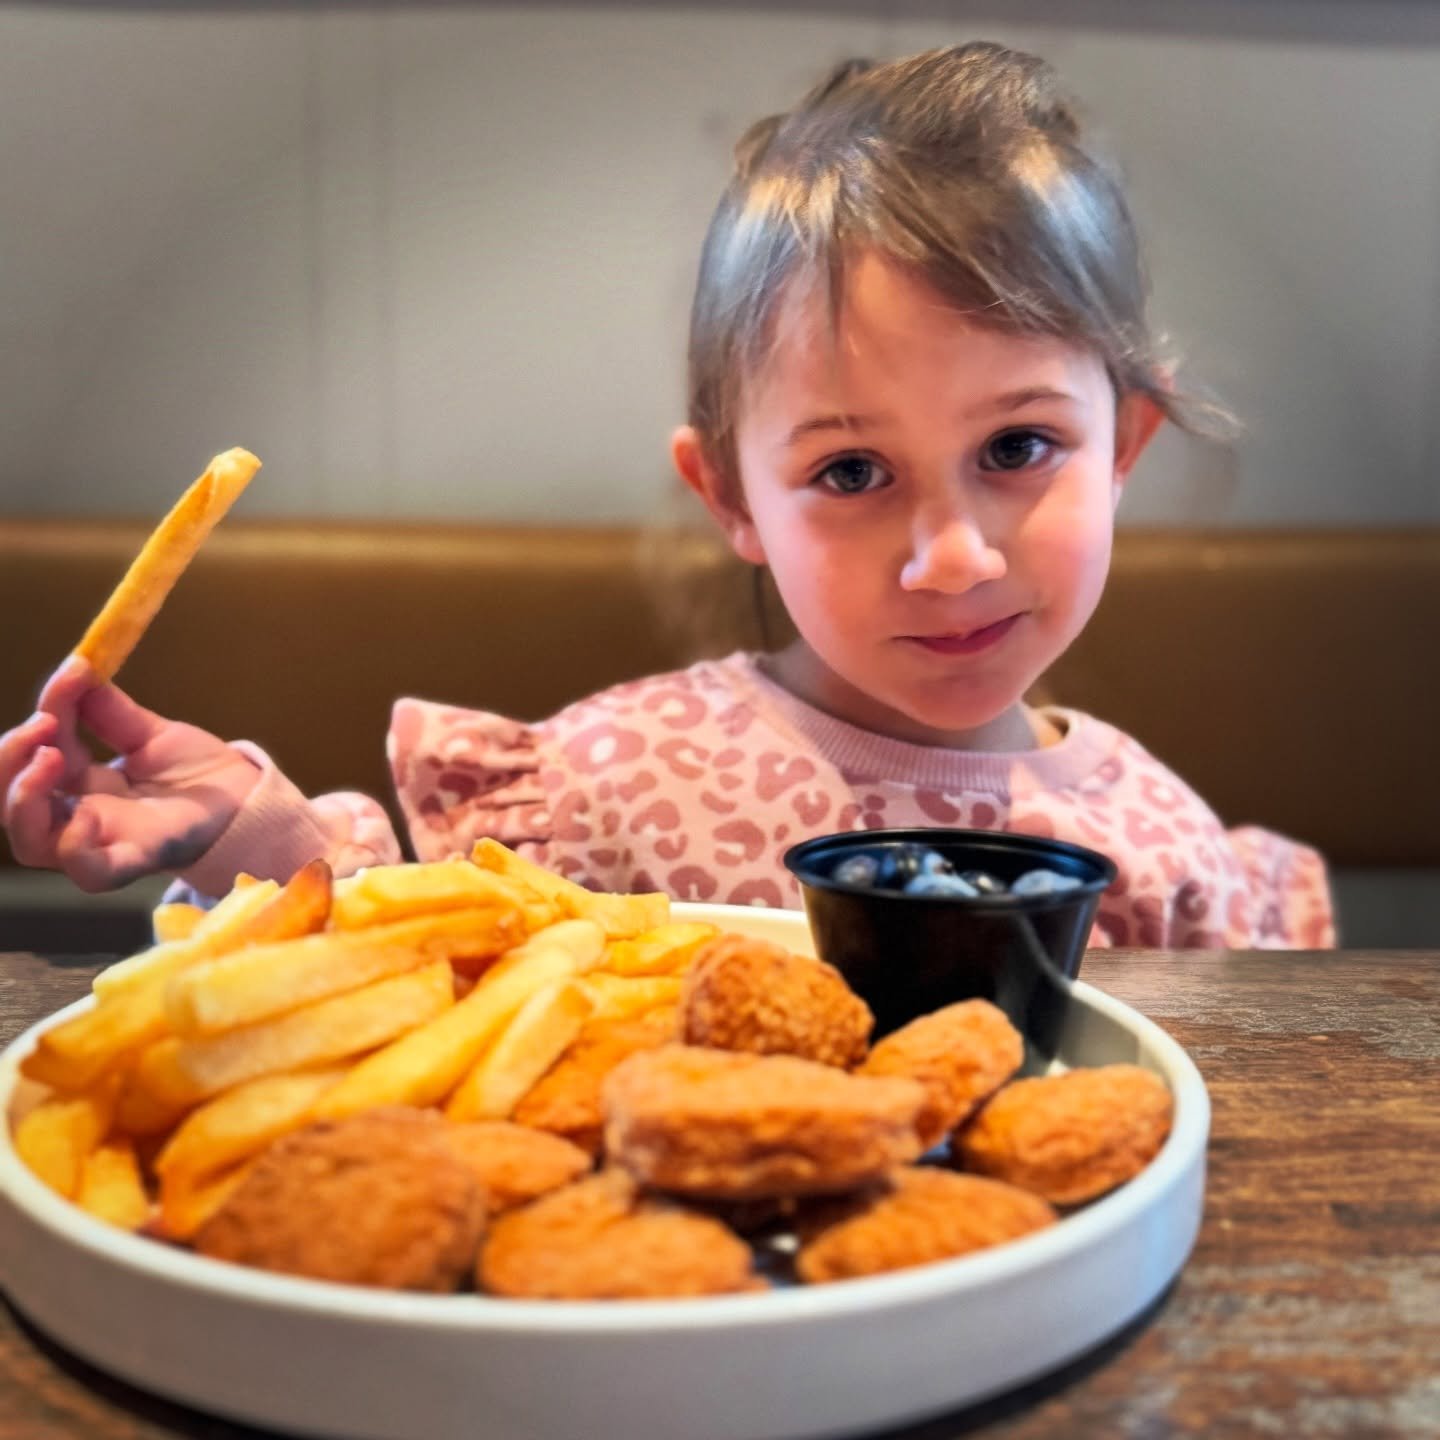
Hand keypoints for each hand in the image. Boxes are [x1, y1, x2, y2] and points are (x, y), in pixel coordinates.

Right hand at [0, 656, 260, 891]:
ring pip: (32, 843)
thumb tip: (79, 669)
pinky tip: (84, 817)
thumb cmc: (197, 773)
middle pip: (8, 804)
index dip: (44, 714)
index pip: (34, 753)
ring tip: (54, 757)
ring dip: (25, 798)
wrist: (249, 798)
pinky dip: (74, 849)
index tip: (75, 674)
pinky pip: (89, 872)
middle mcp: (80, 816)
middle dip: (8, 761)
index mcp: (79, 785)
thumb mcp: (150, 734)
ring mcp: (105, 842)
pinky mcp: (137, 858)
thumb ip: (110, 710)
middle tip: (44, 724)